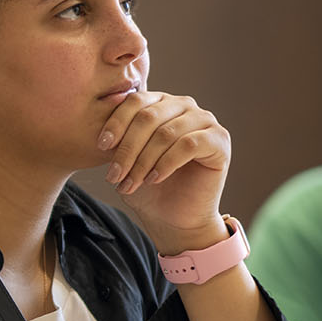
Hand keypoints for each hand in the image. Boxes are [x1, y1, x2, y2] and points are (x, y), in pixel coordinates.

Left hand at [97, 91, 230, 249]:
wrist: (174, 219)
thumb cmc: (149, 188)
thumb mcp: (127, 160)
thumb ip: (119, 139)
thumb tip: (104, 130)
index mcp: (160, 102)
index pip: (135, 101)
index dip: (116, 123)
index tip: (102, 146)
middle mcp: (184, 105)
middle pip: (148, 117)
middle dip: (128, 149)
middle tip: (115, 175)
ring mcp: (205, 120)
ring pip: (166, 133)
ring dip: (144, 161)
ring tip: (132, 182)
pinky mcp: (219, 140)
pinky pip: (189, 145)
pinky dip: (167, 163)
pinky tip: (155, 179)